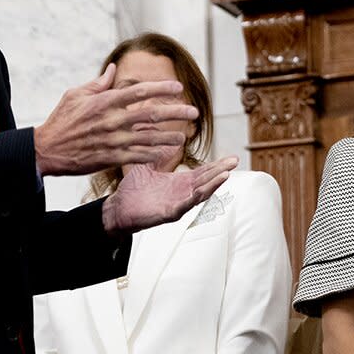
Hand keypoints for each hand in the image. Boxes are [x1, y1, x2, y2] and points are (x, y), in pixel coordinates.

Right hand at [34, 63, 198, 175]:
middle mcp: (112, 120)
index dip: (161, 88)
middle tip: (194, 112)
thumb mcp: (76, 95)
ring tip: (184, 136)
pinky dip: (154, 154)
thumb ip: (99, 84)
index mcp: (105, 102)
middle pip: (151, 114)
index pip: (139, 91)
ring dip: (170, 137)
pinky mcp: (111, 157)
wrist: (46, 150)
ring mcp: (113, 140)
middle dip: (175, 112)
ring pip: (149, 138)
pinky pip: (138, 156)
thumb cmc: (61, 120)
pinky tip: (167, 154)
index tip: (177, 87)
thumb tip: (115, 69)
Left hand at [101, 156, 238, 233]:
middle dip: (221, 171)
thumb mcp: (149, 166)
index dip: (218, 165)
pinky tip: (201, 191)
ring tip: (226, 174)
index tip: (232, 157)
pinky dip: (193, 199)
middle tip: (235, 161)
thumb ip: (160, 154)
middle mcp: (183, 193)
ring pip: (200, 194)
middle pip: (207, 181)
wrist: (117, 208)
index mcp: (180, 182)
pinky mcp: (168, 214)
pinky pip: (184, 206)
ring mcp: (177, 204)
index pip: (204, 172)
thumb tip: (170, 139)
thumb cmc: (133, 189)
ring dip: (213, 185)